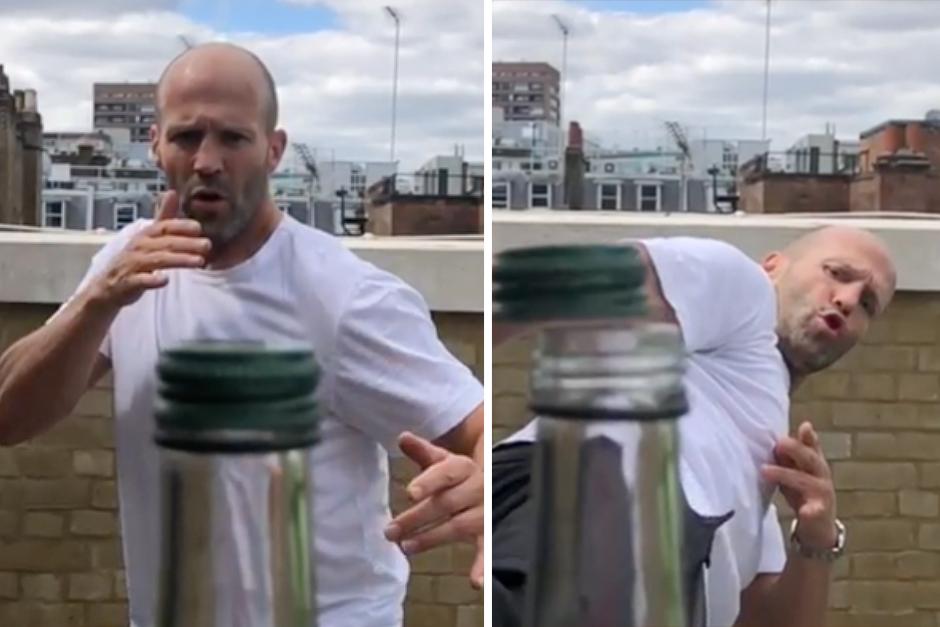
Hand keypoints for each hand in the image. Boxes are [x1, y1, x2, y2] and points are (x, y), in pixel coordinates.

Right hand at [89, 190, 210, 308]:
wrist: (107, 287)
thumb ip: (163, 218)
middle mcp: (139, 246)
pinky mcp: (128, 282)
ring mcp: (132, 264)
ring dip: (179, 259)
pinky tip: (165, 280)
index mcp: (145, 235)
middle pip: (165, 242)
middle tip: (207, 245)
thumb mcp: (148, 237)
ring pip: (158, 259)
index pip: (164, 226)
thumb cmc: (133, 260)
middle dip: (187, 243)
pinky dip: (152, 280)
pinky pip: (140, 280)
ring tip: (199, 262)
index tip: (198, 228)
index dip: (180, 226)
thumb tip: (172, 193)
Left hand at [385, 432, 483, 588]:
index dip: (428, 482)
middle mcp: (477, 487)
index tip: (409, 493)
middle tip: (390, 531)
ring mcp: (484, 511)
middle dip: (416, 518)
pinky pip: (487, 548)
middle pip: (445, 504)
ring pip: (458, 526)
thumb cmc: (456, 473)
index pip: (444, 473)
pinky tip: (476, 582)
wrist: (490, 479)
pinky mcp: (488, 531)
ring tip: (407, 546)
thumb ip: (422, 450)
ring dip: (432, 538)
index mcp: (463, 466)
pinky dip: (483, 565)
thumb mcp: (441, 458)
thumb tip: (402, 437)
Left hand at [761, 421, 837, 549]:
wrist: (818, 528)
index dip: (809, 437)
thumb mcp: (795, 473)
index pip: (813, 447)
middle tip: (779, 444)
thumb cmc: (803, 495)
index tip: (805, 427)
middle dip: (796, 450)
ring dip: (785, 474)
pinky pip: (814, 511)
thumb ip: (788, 457)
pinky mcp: (819, 514)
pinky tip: (805, 511)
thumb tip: (778, 437)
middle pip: (811, 459)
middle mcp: (822, 477)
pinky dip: (810, 511)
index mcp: (815, 465)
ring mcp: (823, 495)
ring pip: (805, 481)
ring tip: (765, 471)